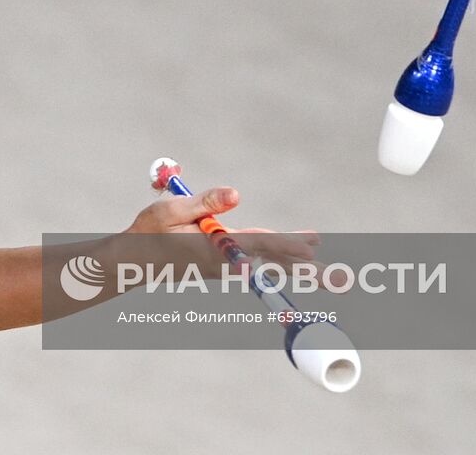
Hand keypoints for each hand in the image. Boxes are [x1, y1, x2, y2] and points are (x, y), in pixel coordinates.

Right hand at [126, 185, 319, 273]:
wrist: (131, 264)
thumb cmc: (147, 233)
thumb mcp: (170, 209)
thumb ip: (204, 203)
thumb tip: (236, 194)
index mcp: (214, 248)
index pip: (258, 244)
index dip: (286, 244)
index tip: (312, 248)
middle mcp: (226, 263)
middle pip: (274, 265)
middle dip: (308, 272)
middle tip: (344, 281)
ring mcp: (226, 268)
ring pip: (270, 266)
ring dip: (301, 268)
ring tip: (333, 271)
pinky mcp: (224, 266)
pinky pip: (260, 264)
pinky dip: (283, 261)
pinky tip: (302, 258)